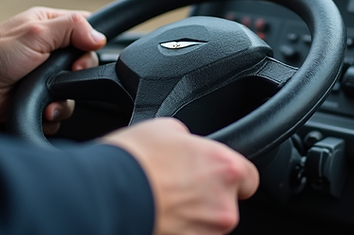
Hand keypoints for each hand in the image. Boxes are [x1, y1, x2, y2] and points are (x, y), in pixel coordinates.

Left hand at [0, 7, 103, 131]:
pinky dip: (52, 115)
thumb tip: (99, 37)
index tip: (83, 53)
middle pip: (85, 66)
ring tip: (49, 102)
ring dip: (64, 101)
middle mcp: (51, 53)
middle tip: (66, 75)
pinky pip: (58, 111)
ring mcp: (45, 78)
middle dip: (78, 76)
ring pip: (73, 92)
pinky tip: (42, 110)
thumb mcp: (38, 31)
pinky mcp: (38, 99)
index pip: (86, 31)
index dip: (91, 43)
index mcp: (52, 29)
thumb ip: (72, 27)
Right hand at [104, 118, 259, 234]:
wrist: (104, 193)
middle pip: (226, 204)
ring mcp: (204, 233)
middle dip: (207, 197)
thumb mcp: (168, 129)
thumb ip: (192, 142)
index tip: (218, 175)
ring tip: (162, 199)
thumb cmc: (134, 159)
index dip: (233, 176)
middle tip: (179, 186)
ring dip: (191, 216)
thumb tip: (190, 146)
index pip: (249, 178)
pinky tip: (156, 214)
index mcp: (226, 169)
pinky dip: (176, 229)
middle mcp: (223, 206)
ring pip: (205, 224)